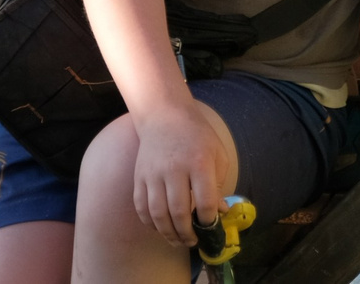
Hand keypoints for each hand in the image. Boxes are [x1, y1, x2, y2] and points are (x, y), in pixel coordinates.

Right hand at [132, 97, 237, 247]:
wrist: (165, 116)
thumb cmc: (197, 136)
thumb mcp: (217, 154)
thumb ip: (219, 184)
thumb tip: (220, 212)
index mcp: (199, 163)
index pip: (204, 201)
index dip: (208, 220)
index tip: (210, 226)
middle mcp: (174, 169)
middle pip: (179, 211)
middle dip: (187, 233)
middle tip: (193, 241)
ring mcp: (153, 174)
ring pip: (158, 213)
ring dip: (168, 233)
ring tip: (177, 240)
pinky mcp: (139, 177)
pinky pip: (141, 207)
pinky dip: (149, 222)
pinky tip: (160, 228)